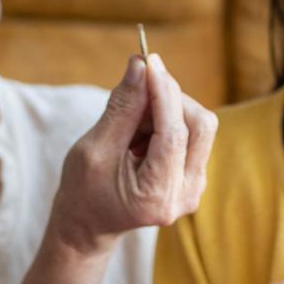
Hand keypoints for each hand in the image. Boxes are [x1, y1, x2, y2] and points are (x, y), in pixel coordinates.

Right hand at [50, 55, 216, 255]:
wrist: (89, 224)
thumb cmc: (83, 191)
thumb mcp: (95, 149)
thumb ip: (122, 108)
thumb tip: (140, 64)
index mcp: (157, 197)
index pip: (174, 134)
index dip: (164, 92)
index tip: (149, 59)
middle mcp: (185, 195)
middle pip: (199, 125)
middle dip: (169, 98)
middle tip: (135, 91)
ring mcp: (194, 187)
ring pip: (198, 126)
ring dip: (166, 111)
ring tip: (130, 127)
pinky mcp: (194, 176)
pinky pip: (192, 135)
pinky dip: (167, 122)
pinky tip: (140, 137)